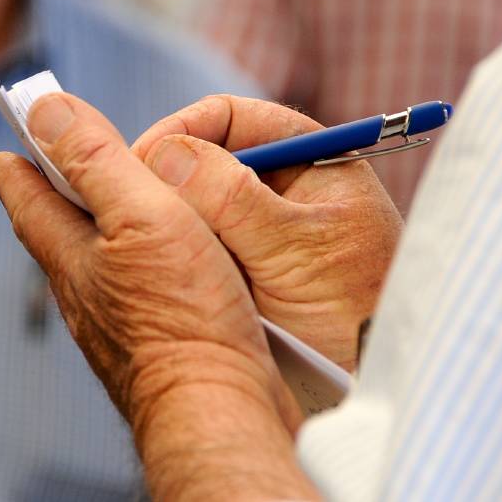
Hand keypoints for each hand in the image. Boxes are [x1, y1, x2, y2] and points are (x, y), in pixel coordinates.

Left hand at [0, 93, 316, 500]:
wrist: (218, 412)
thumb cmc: (183, 317)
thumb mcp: (141, 217)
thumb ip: (97, 162)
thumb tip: (46, 109)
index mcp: (73, 259)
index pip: (30, 202)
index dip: (20, 168)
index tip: (7, 148)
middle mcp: (86, 297)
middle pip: (59, 237)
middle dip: (57, 199)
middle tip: (57, 170)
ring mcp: (118, 329)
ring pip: (98, 269)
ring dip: (100, 235)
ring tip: (115, 212)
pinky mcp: (156, 351)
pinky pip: (139, 296)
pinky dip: (142, 268)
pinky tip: (165, 271)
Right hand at [133, 95, 402, 370]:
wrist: (372, 384)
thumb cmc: (357, 314)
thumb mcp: (295, 250)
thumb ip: (234, 199)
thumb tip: (165, 152)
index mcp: (309, 159)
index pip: (232, 118)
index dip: (183, 130)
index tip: (144, 158)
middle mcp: (280, 187)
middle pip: (205, 158)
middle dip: (167, 176)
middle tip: (129, 200)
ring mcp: (257, 230)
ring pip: (194, 205)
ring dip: (169, 218)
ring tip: (137, 235)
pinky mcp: (238, 271)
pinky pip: (195, 247)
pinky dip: (176, 252)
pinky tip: (156, 266)